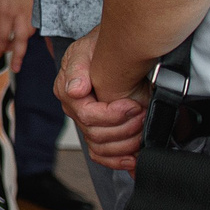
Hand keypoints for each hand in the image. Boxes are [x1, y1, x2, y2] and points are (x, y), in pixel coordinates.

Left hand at [0, 0, 31, 63]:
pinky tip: (23, 36)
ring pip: (30, 34)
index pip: (2, 38)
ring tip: (16, 53)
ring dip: (23, 45)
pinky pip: (35, 25)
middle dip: (18, 57)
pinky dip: (29, 34)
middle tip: (15, 69)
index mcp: (5, 12)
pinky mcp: (37, 6)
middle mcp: (20, 14)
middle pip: (21, 41)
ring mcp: (31, 10)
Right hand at [57, 27, 147, 173]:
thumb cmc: (98, 48)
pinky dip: (118, 161)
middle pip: (96, 134)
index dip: (113, 115)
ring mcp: (86, 123)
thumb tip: (75, 90)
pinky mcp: (99, 131)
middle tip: (142, 113)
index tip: (133, 104)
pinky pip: (101, 155)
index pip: (88, 116)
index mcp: (67, 91)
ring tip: (142, 129)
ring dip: (126, 143)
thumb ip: (77, 68)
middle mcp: (74, 110)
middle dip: (125, 127)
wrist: (113, 50)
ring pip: (101, 147)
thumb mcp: (85, 49)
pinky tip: (132, 159)